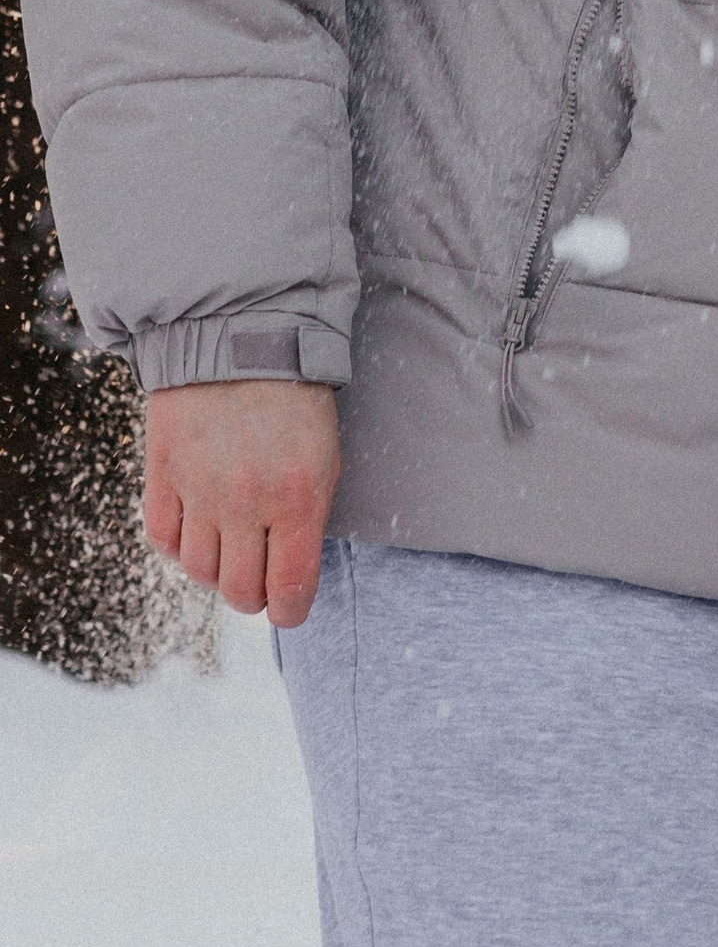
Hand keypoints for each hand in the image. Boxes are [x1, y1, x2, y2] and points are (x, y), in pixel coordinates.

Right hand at [142, 378, 339, 627]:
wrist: (240, 337)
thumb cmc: (296, 400)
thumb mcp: (325, 456)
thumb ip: (309, 517)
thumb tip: (292, 574)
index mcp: (299, 498)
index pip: (289, 589)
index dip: (291, 610)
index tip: (289, 608)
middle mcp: (247, 502)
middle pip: (240, 590)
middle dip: (254, 594)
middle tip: (260, 578)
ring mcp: (200, 490)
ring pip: (200, 571)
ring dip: (217, 569)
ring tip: (231, 546)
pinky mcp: (163, 474)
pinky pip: (164, 539)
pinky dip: (179, 545)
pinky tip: (197, 527)